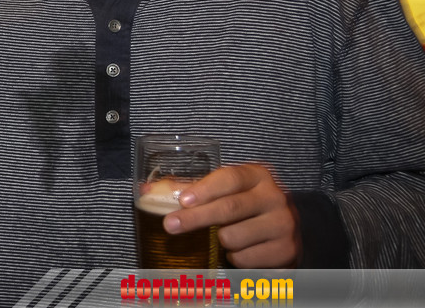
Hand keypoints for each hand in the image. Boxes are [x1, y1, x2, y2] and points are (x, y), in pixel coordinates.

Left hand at [163, 164, 299, 267]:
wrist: (285, 230)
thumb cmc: (245, 205)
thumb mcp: (227, 190)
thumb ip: (192, 188)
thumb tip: (148, 191)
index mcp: (258, 175)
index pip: (230, 178)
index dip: (205, 189)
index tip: (183, 200)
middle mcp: (276, 197)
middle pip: (229, 208)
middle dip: (195, 218)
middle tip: (170, 225)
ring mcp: (284, 225)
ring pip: (233, 237)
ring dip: (219, 241)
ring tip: (224, 236)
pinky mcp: (287, 251)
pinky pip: (245, 259)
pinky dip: (234, 257)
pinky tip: (241, 249)